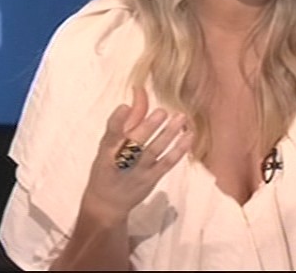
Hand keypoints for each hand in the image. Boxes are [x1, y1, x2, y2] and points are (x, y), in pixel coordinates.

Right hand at [79, 86, 193, 226]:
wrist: (107, 203)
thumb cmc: (108, 166)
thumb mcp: (110, 143)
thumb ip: (128, 119)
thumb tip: (140, 91)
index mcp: (107, 149)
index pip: (111, 133)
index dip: (117, 121)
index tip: (124, 107)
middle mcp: (121, 160)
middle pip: (135, 142)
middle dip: (148, 127)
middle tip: (162, 111)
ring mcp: (139, 171)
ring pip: (154, 151)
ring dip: (169, 134)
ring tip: (180, 118)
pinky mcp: (152, 178)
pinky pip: (167, 163)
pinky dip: (179, 150)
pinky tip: (189, 136)